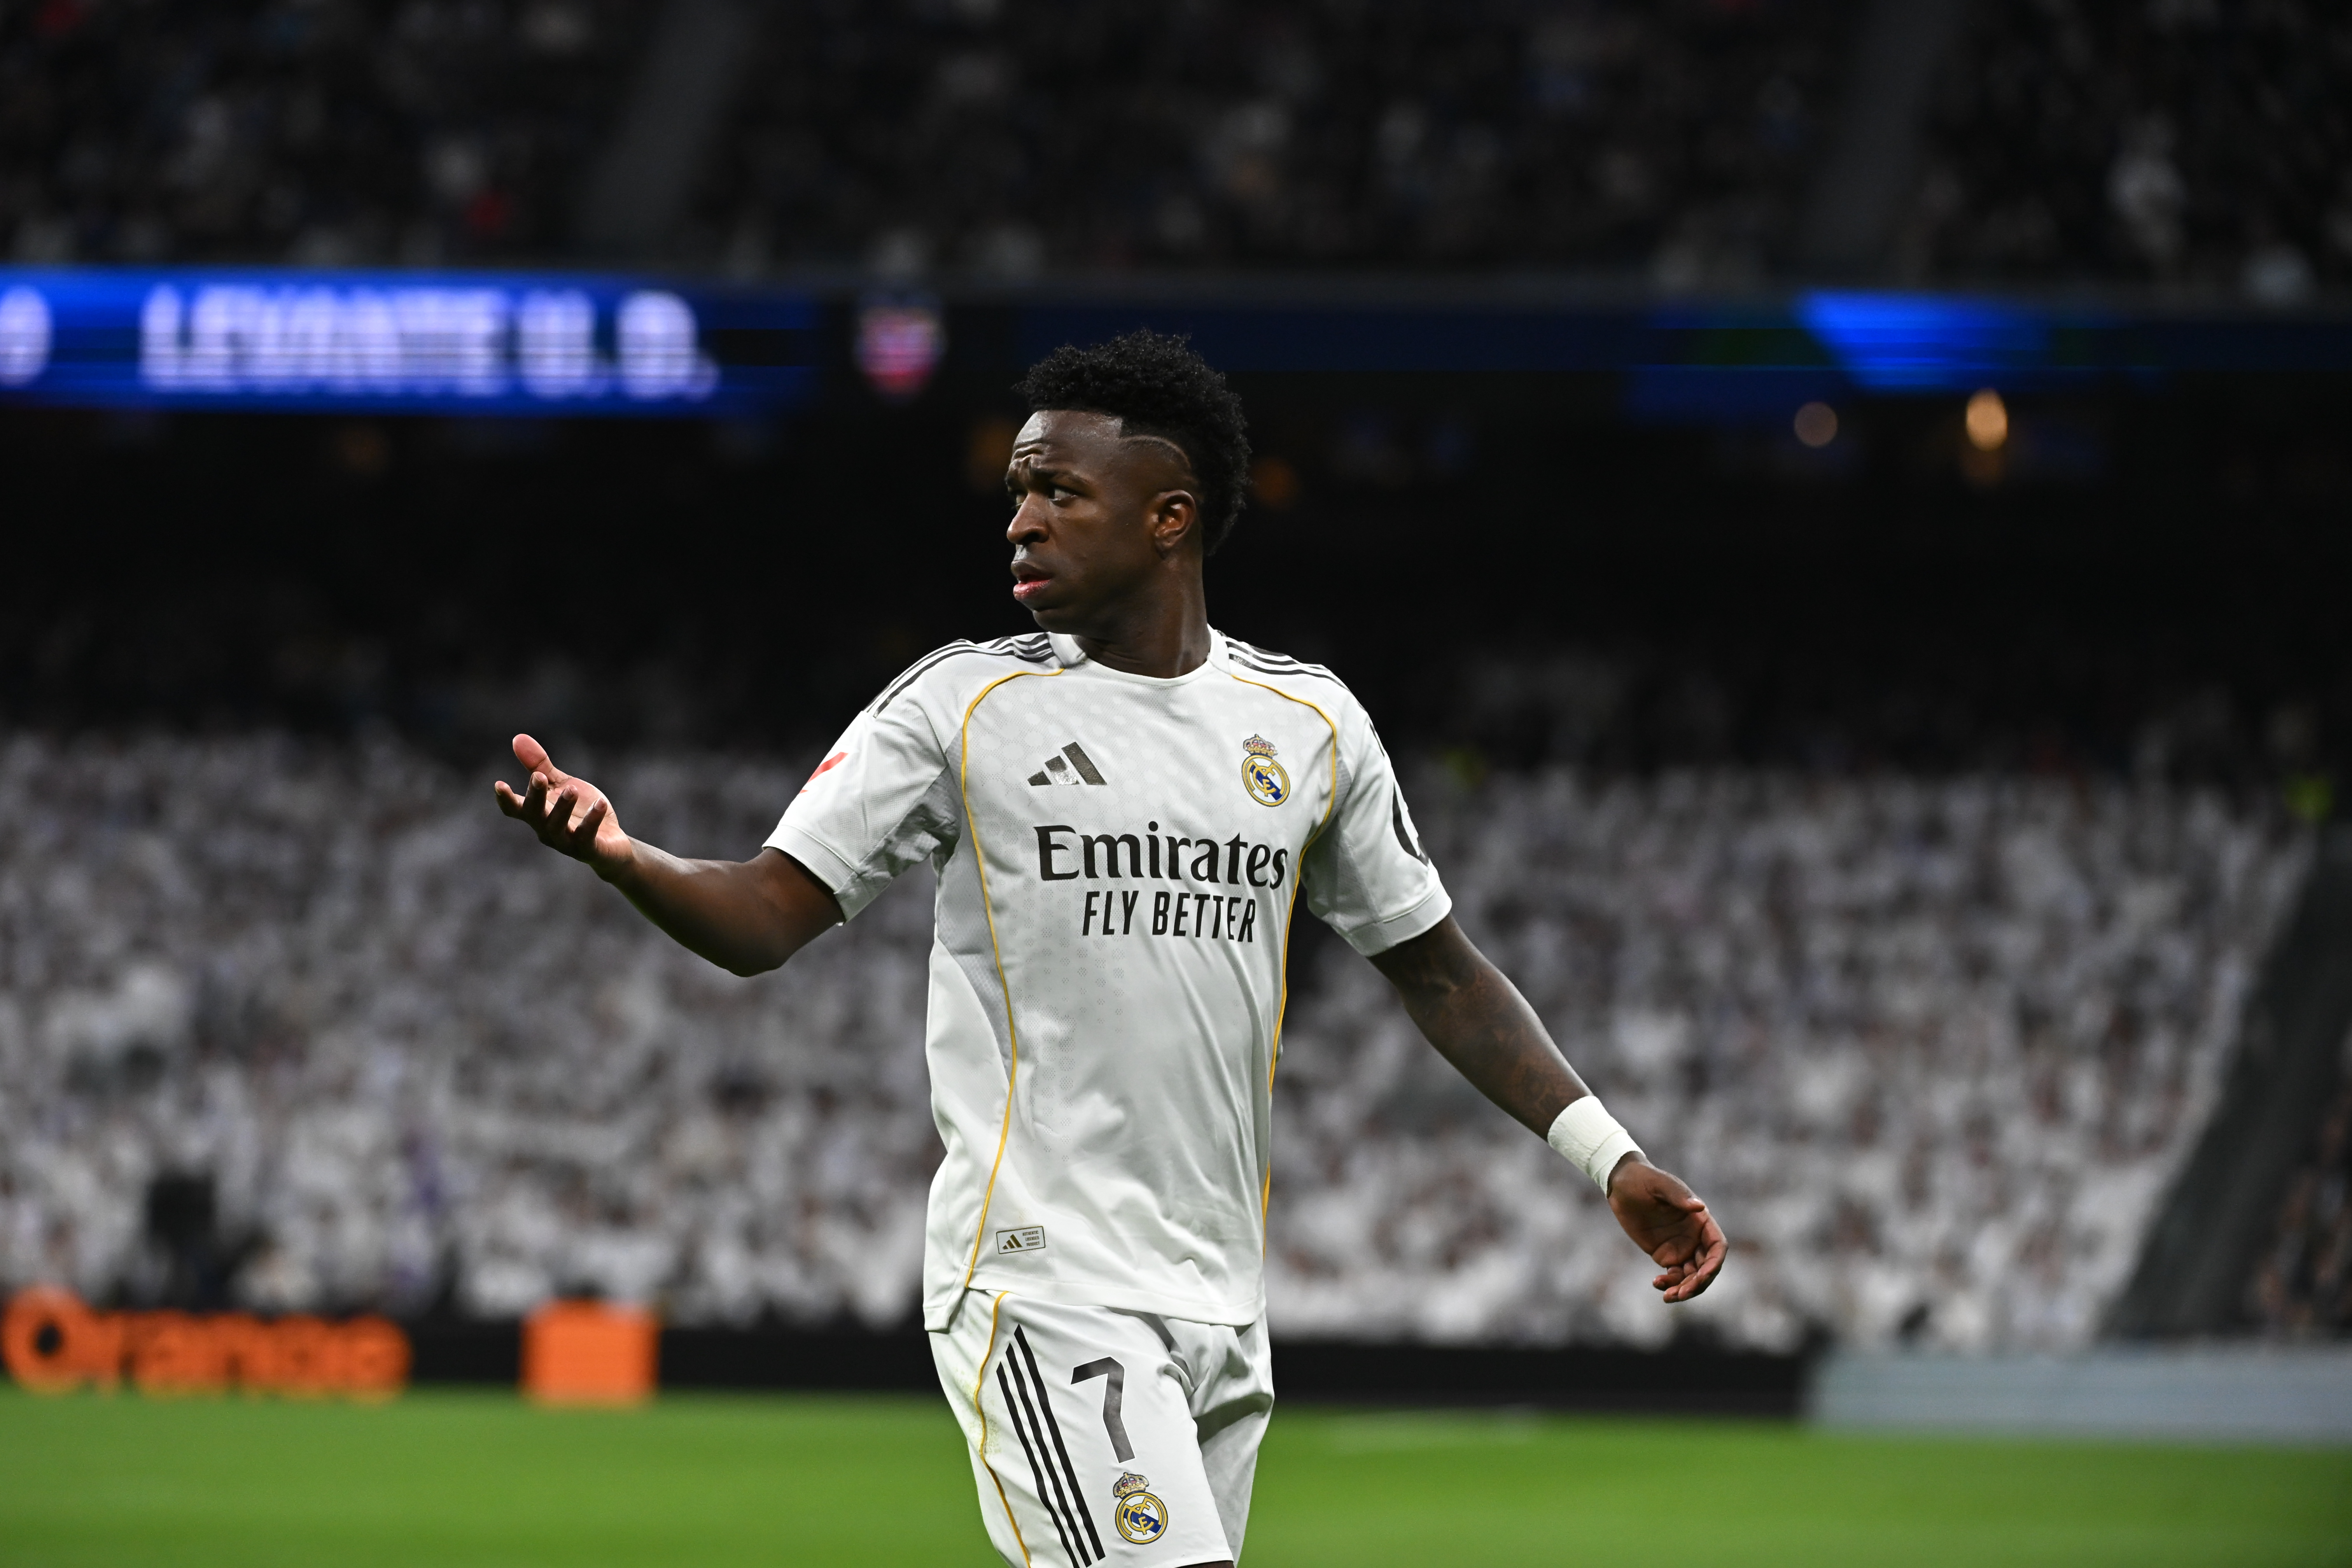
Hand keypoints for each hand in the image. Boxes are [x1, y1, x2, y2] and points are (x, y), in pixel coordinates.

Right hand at [493, 734, 633, 878]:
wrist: (611, 842)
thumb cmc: (579, 811)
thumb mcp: (560, 784)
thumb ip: (540, 766)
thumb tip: (517, 737)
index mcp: (537, 814)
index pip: (515, 810)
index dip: (506, 799)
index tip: (499, 784)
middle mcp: (547, 831)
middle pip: (535, 815)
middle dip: (535, 796)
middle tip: (539, 776)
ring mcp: (567, 842)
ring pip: (558, 828)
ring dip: (562, 808)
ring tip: (572, 789)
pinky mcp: (589, 849)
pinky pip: (587, 836)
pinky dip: (592, 820)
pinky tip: (600, 803)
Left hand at [1606, 1157, 1726, 1302]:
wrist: (1621, 1185)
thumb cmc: (1643, 1179)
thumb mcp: (1660, 1184)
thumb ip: (1678, 1196)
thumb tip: (1699, 1207)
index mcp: (1700, 1220)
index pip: (1717, 1246)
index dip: (1714, 1263)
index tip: (1703, 1276)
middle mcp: (1694, 1236)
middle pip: (1706, 1267)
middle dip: (1698, 1283)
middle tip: (1681, 1293)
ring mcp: (1681, 1247)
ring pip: (1691, 1276)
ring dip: (1684, 1289)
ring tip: (1668, 1296)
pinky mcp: (1664, 1254)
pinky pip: (1674, 1275)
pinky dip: (1670, 1284)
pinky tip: (1656, 1283)